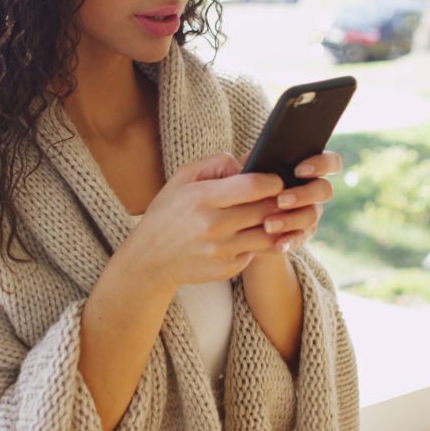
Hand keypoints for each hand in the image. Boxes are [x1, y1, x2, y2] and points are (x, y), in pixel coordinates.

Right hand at [116, 153, 285, 289]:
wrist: (149, 260)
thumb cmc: (168, 213)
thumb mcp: (183, 179)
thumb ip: (218, 163)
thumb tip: (250, 161)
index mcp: (201, 198)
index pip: (253, 186)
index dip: (272, 181)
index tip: (275, 180)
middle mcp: (212, 225)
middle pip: (266, 209)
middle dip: (278, 201)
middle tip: (280, 197)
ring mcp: (220, 250)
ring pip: (268, 234)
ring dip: (274, 224)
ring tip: (270, 215)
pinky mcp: (226, 269)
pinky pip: (256, 252)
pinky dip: (257, 243)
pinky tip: (250, 235)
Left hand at [245, 151, 342, 253]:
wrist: (242, 217)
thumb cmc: (247, 185)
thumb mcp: (248, 172)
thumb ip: (252, 164)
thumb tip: (245, 162)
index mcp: (306, 167)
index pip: (329, 162)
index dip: (321, 164)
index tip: (299, 171)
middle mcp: (313, 189)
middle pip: (324, 189)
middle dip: (304, 195)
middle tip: (281, 200)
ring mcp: (310, 212)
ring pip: (312, 215)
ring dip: (291, 219)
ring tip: (269, 225)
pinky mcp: (303, 233)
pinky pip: (301, 237)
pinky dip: (289, 240)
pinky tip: (278, 243)